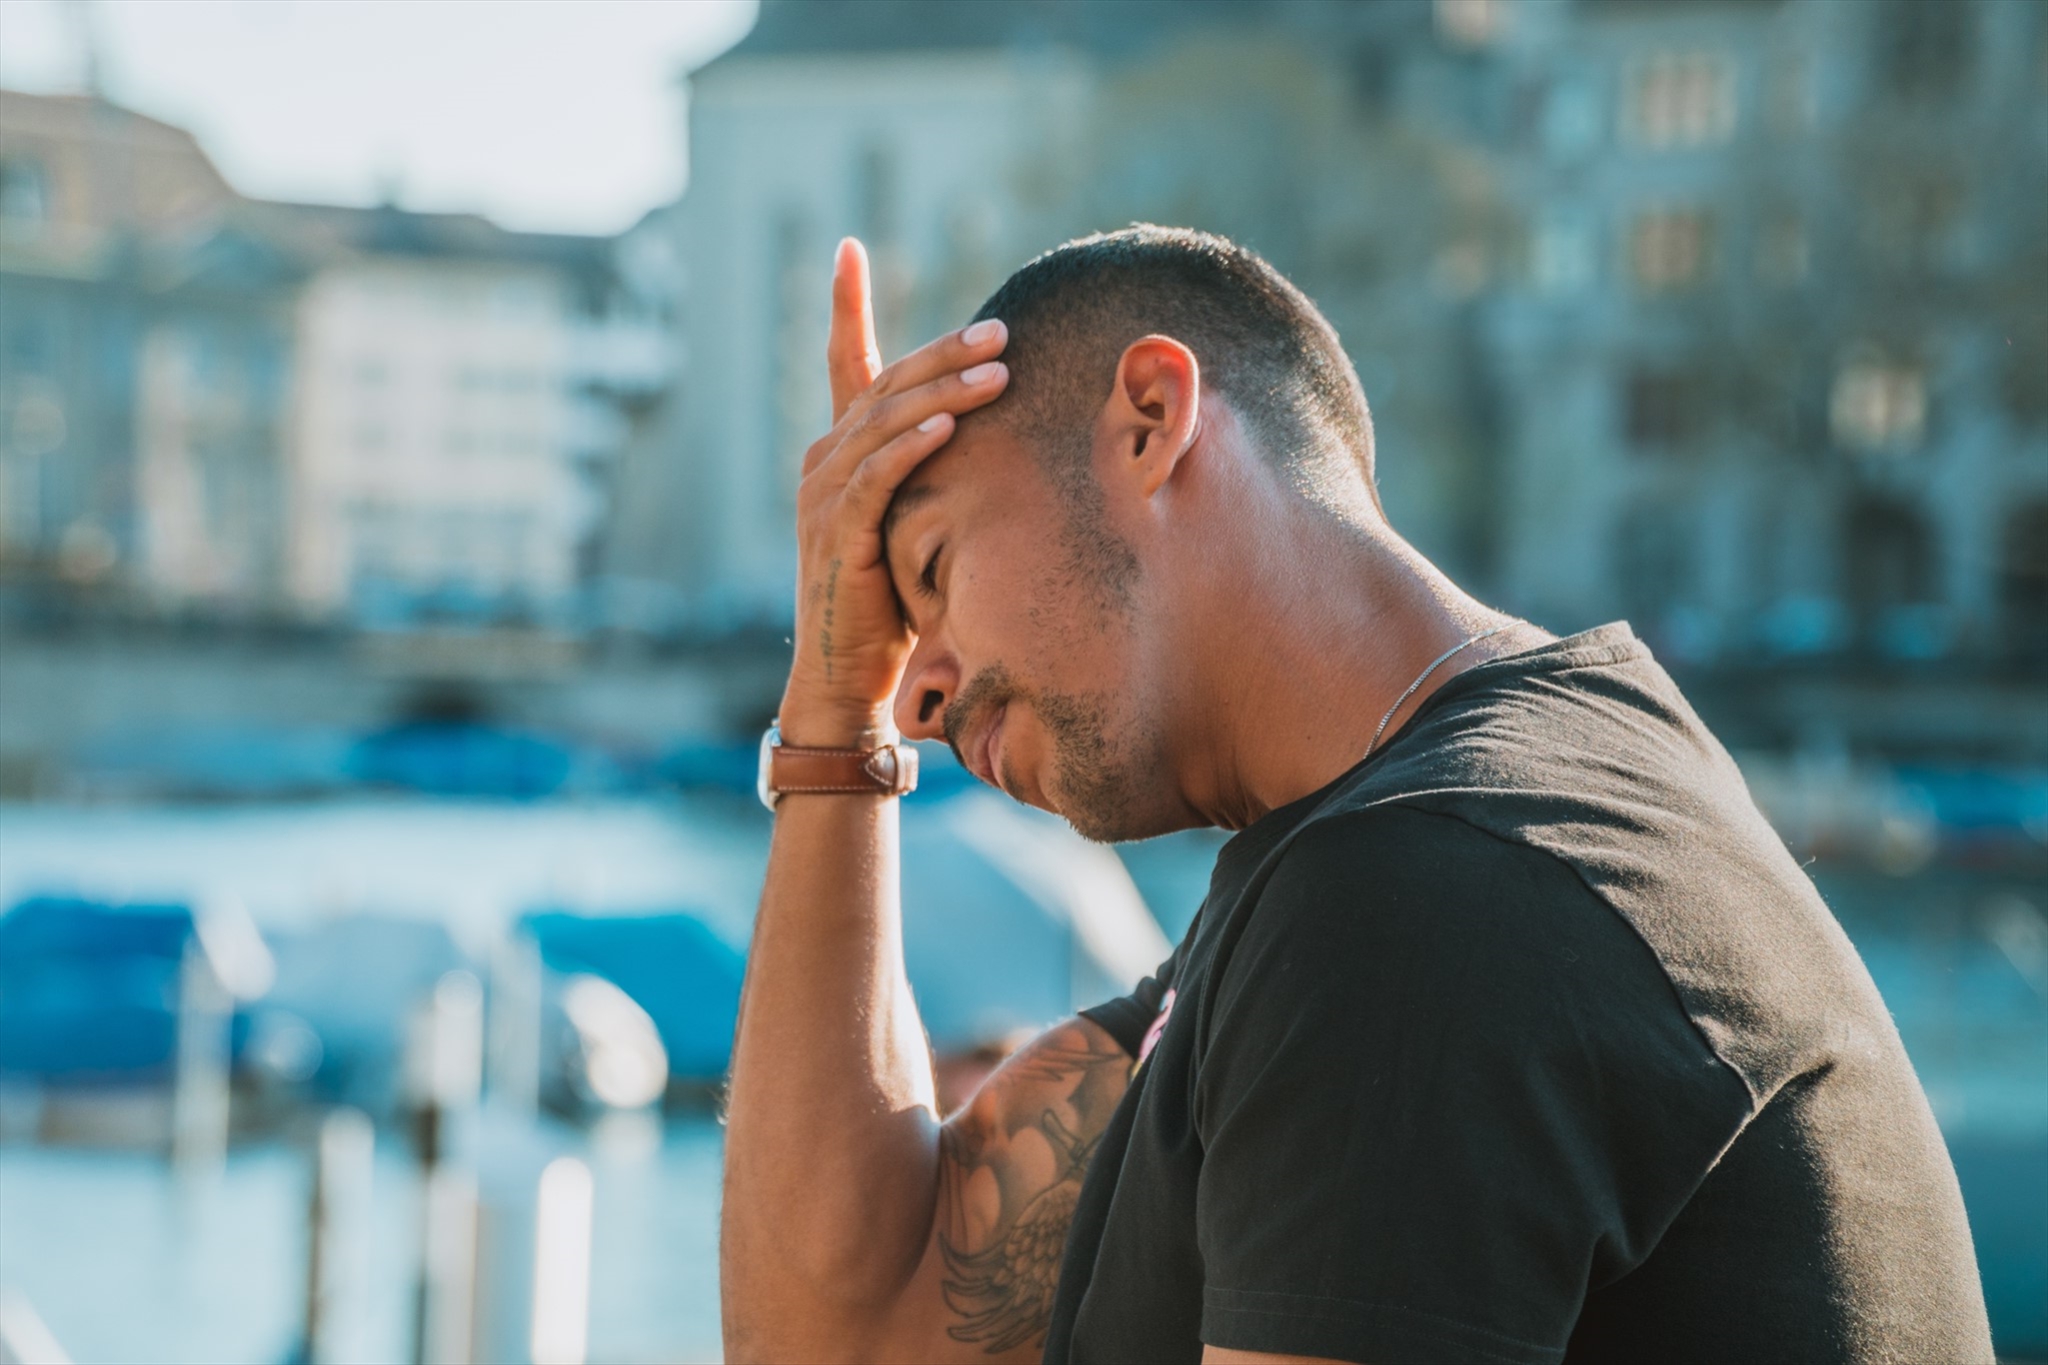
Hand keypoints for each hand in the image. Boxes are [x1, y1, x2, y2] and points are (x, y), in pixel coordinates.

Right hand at [780, 238, 1009, 744]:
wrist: (846, 674)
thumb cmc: (890, 601)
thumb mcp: (914, 523)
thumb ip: (933, 476)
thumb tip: (993, 436)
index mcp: (839, 451)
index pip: (842, 363)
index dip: (844, 305)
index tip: (847, 248)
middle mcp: (824, 460)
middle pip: (886, 384)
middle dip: (945, 352)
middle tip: (1002, 330)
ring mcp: (824, 494)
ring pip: (886, 421)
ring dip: (944, 391)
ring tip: (999, 370)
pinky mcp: (839, 532)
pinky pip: (877, 476)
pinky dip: (912, 446)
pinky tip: (948, 425)